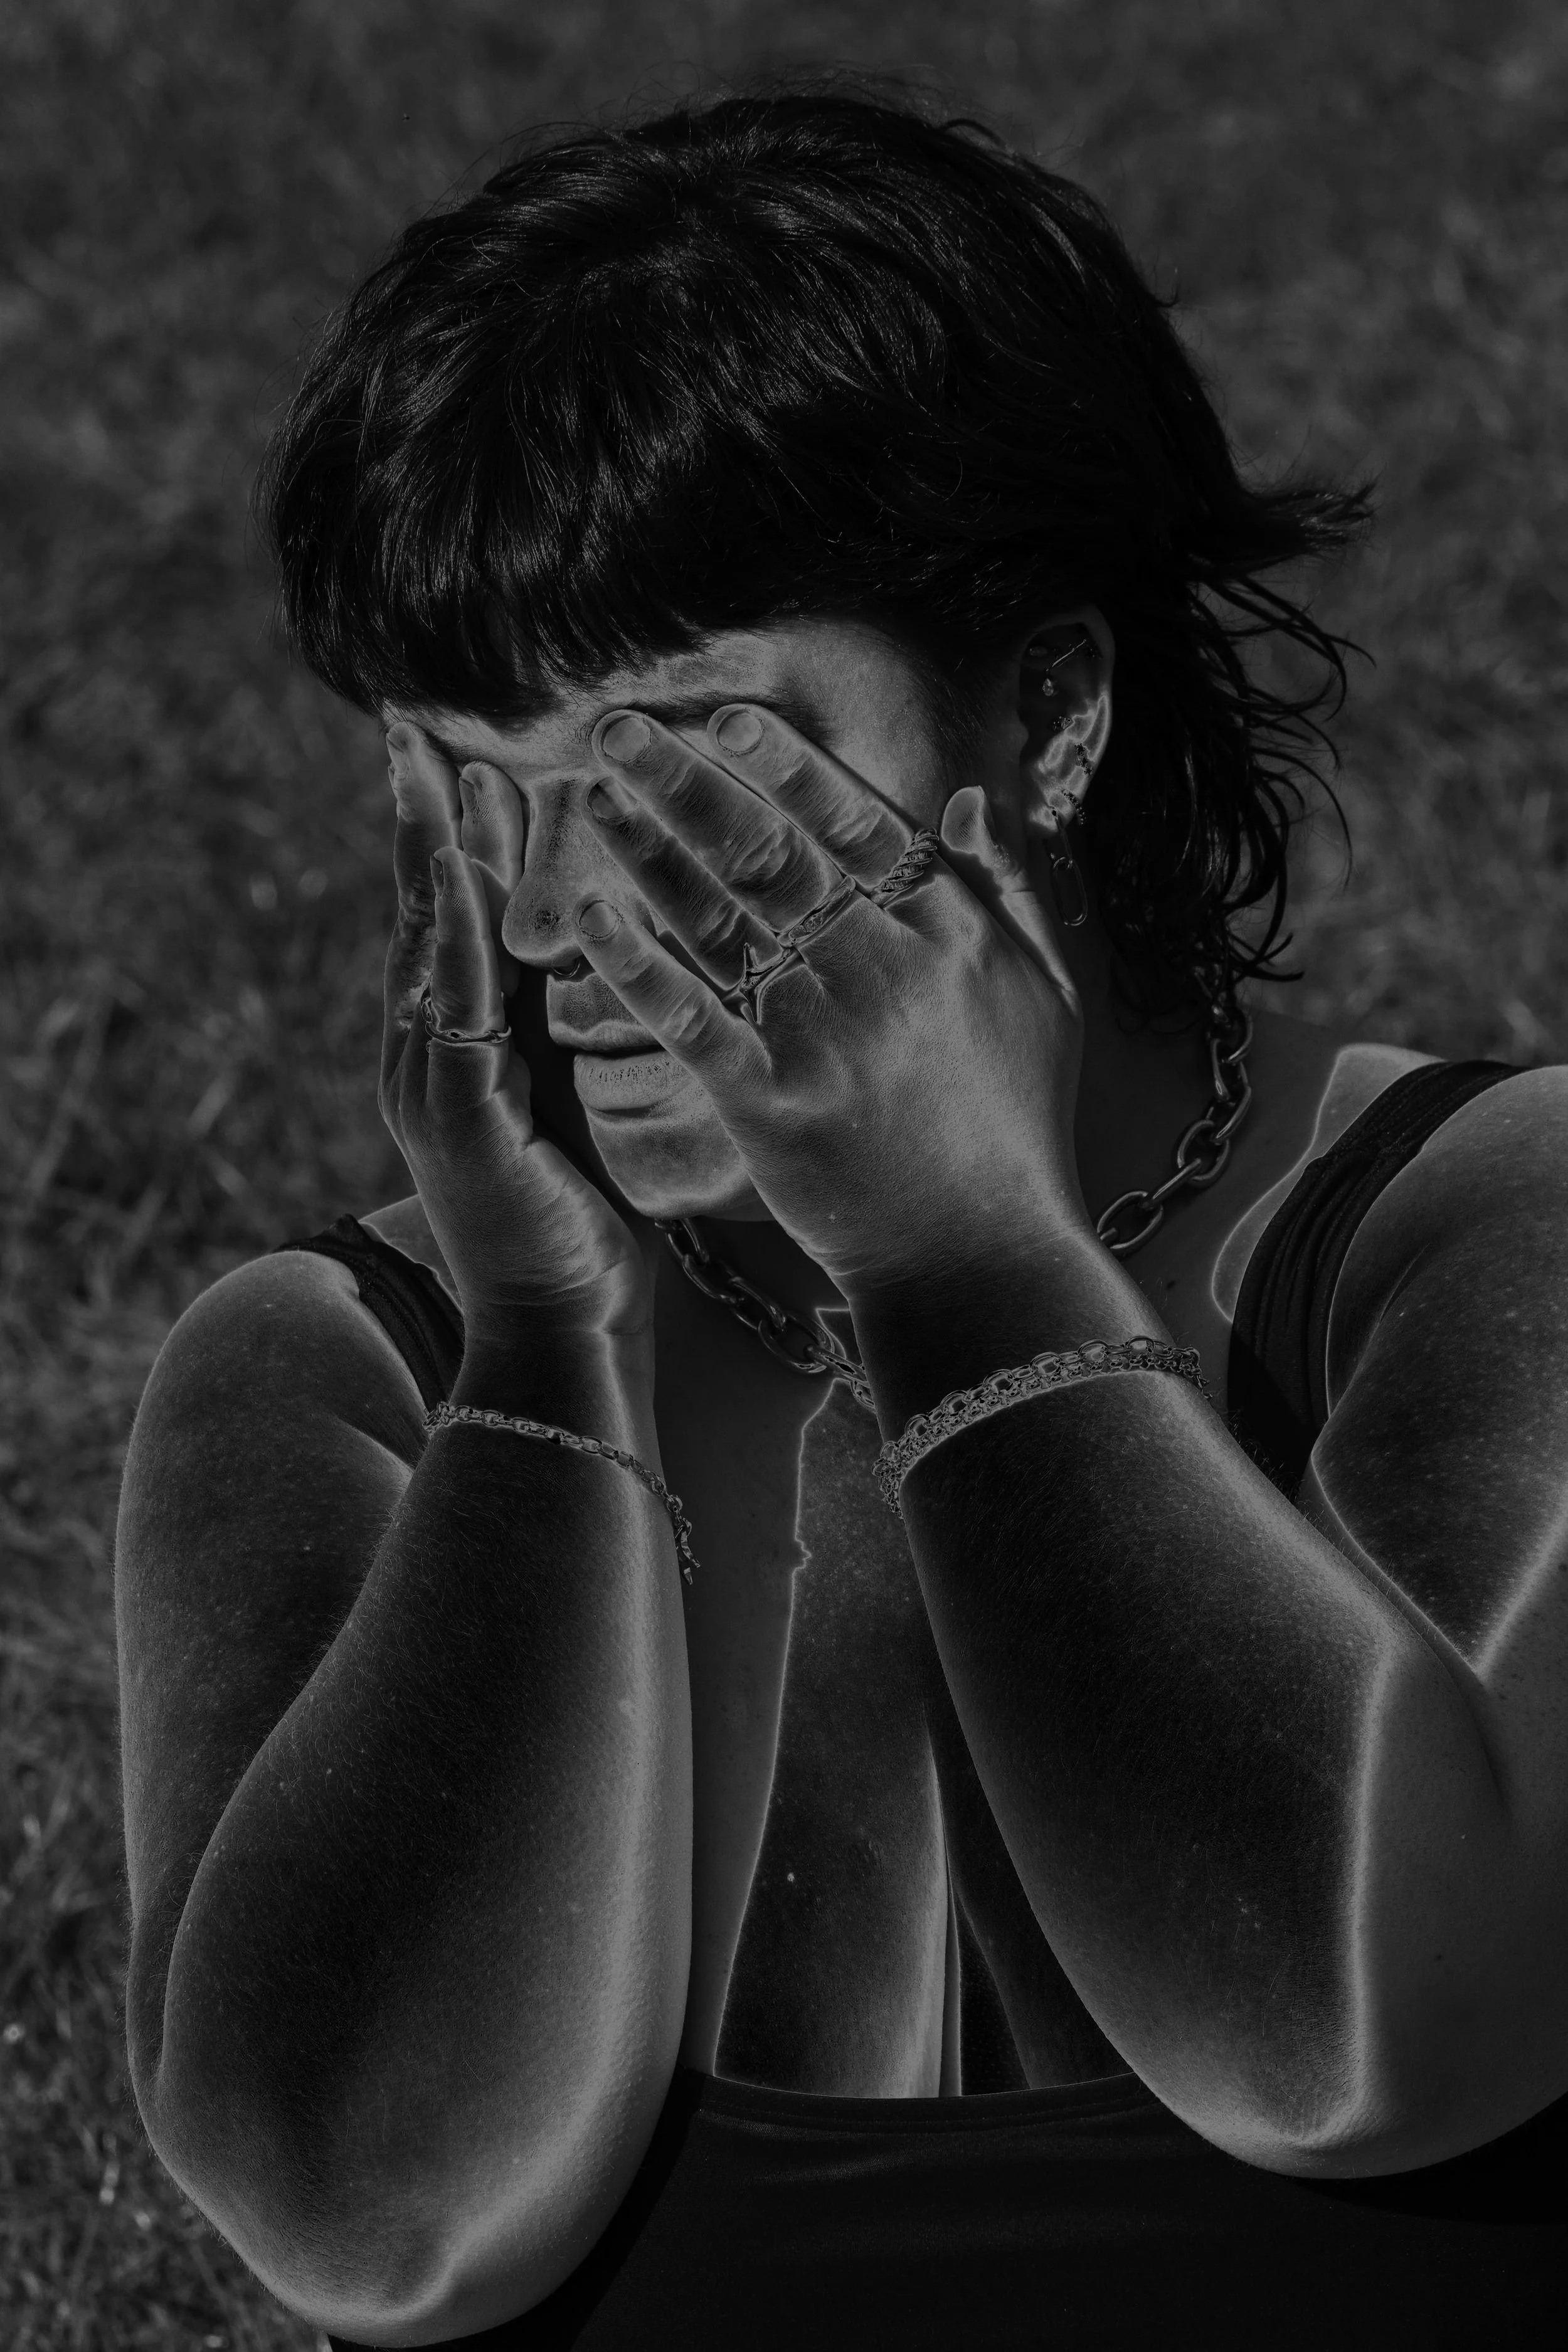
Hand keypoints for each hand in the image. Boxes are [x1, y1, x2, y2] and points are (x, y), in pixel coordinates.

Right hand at [379, 723, 651, 1341]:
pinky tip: (469, 875)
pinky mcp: (458, 1119)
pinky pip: (458, 1006)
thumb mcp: (584, 1103)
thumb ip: (575, 1031)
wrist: (569, 1336)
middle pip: (420, 913)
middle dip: (419, 816)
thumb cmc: (593, 1227)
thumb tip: (612, 953)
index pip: (450, 923)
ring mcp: (430, 1089)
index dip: (449, 838)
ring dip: (433, 850)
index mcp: (457, 1054)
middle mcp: (425, 1061)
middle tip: (413, 724)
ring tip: (433, 763)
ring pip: (428, 944)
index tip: (458, 755)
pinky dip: (462, 936)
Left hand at [568, 704, 1088, 1299]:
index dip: (788, 765)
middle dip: (689, 780)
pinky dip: (634, 961)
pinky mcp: (767, 1105)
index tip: (729, 718)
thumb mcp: (1049, 994)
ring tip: (593, 795)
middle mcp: (882, 973)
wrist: (984, 1258)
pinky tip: (589, 913)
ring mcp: (820, 1038)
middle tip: (623, 727)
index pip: (859, 824)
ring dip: (649, 848)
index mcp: (951, 937)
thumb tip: (971, 798)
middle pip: (770, 852)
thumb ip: (1009, 889)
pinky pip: (688, 1017)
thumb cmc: (1020, 1128)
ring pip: (720, 918)